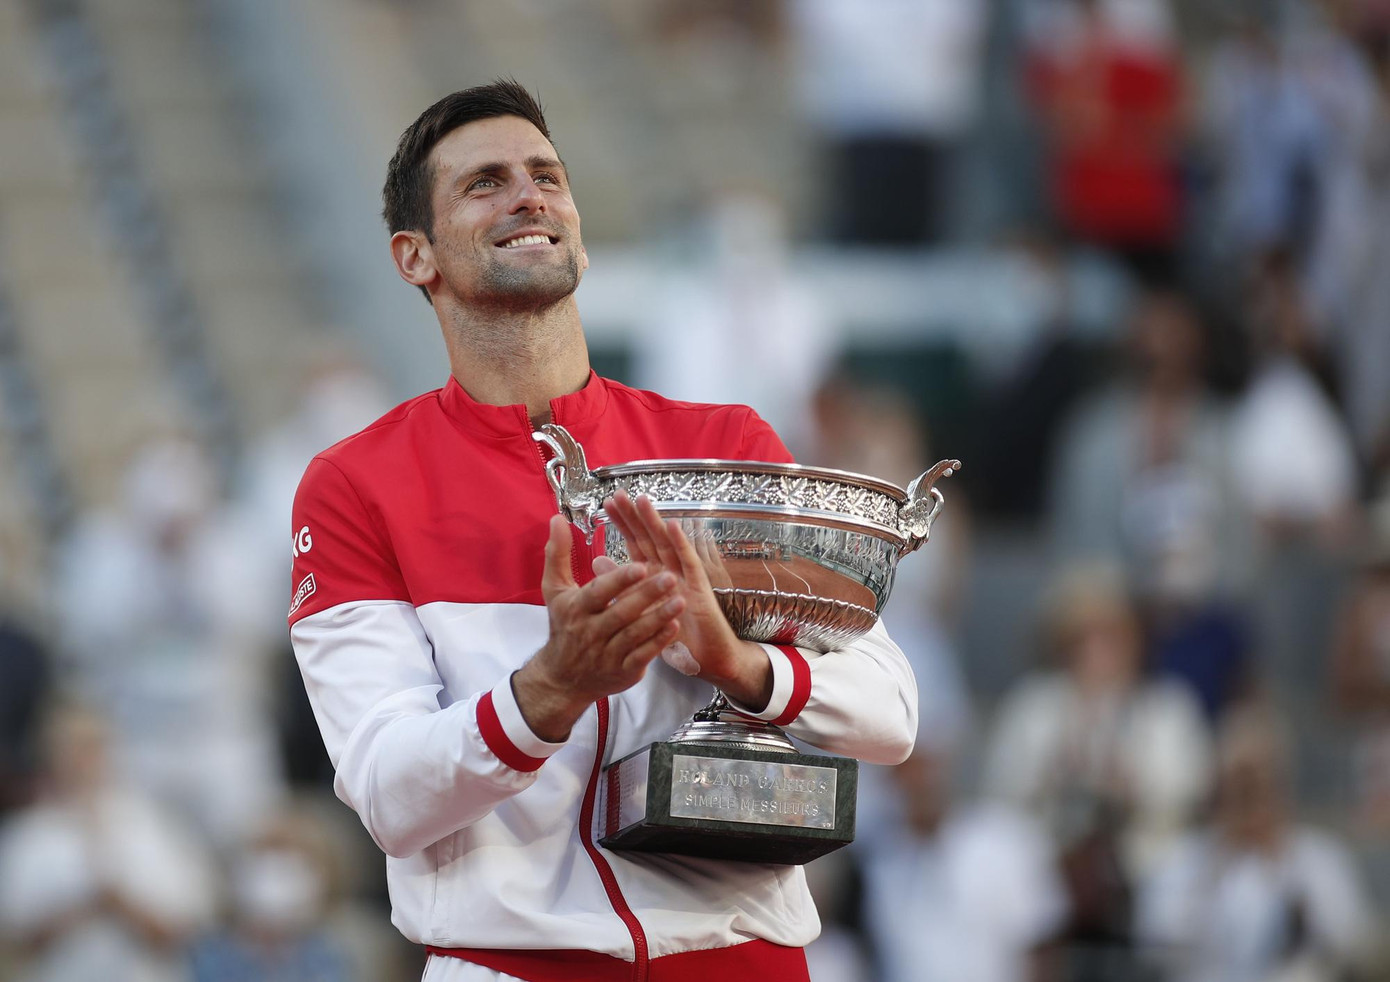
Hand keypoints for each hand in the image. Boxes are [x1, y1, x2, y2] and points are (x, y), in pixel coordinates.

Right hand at [513, 515, 685, 741]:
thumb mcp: (554, 590)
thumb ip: (558, 554)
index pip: (599, 592)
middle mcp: (591, 632)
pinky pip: (643, 655)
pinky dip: (659, 642)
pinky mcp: (623, 671)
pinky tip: (675, 626)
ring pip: (636, 635)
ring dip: (659, 617)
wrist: (562, 678)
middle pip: (621, 613)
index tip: (640, 565)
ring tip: (681, 600)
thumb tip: (558, 519)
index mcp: (576, 609)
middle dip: (647, 595)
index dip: (619, 580)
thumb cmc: (564, 626)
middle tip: (671, 577)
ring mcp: (608, 654)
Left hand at [602, 491, 771, 710]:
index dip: (623, 524)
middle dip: (635, 516)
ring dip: (655, 523)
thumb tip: (596, 560)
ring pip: (668, 545)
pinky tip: (673, 526)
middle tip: (619, 495)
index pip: (635, 544)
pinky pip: (690, 564)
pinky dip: (682, 545)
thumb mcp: (639, 608)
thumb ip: (620, 584)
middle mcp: (668, 571)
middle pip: (649, 539)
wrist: (705, 657)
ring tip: (642, 501)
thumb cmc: (675, 632)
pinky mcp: (699, 589)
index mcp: (653, 575)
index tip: (607, 504)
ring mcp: (685, 577)